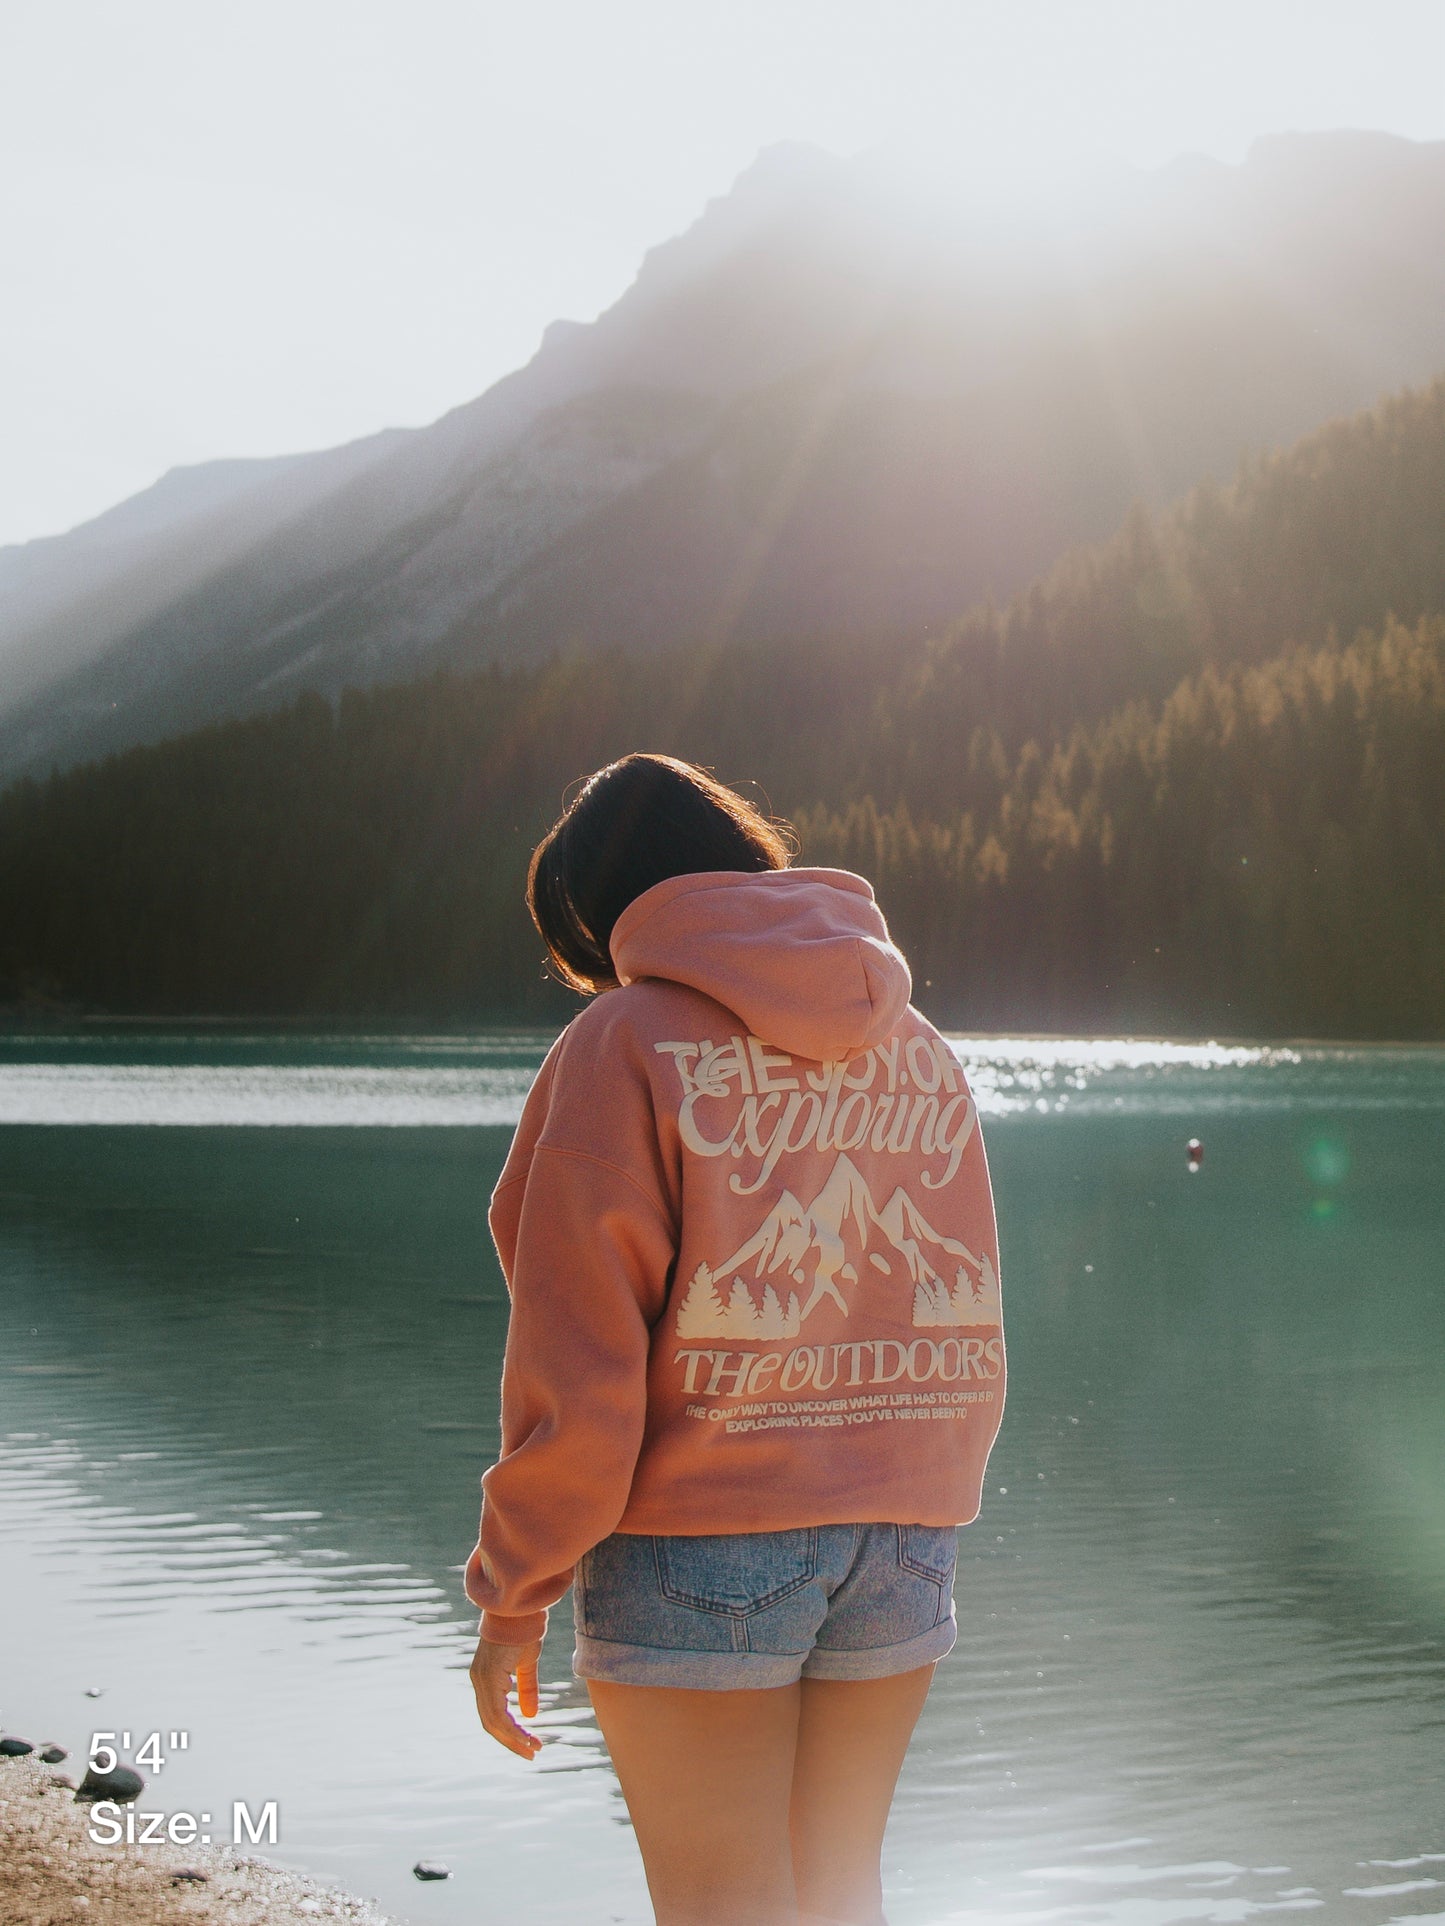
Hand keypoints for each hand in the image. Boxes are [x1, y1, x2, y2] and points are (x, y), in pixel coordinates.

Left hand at [469, 1634, 542, 1759]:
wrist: (521, 1606)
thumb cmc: (524, 1630)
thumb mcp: (527, 1664)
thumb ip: (526, 1688)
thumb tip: (530, 1715)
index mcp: (485, 1678)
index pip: (492, 1714)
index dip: (509, 1732)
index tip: (528, 1743)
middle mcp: (479, 1681)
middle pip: (490, 1723)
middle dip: (511, 1741)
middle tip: (531, 1753)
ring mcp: (481, 1679)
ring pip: (492, 1721)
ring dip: (512, 1739)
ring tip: (532, 1749)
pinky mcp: (489, 1676)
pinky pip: (497, 1712)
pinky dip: (511, 1728)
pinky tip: (526, 1735)